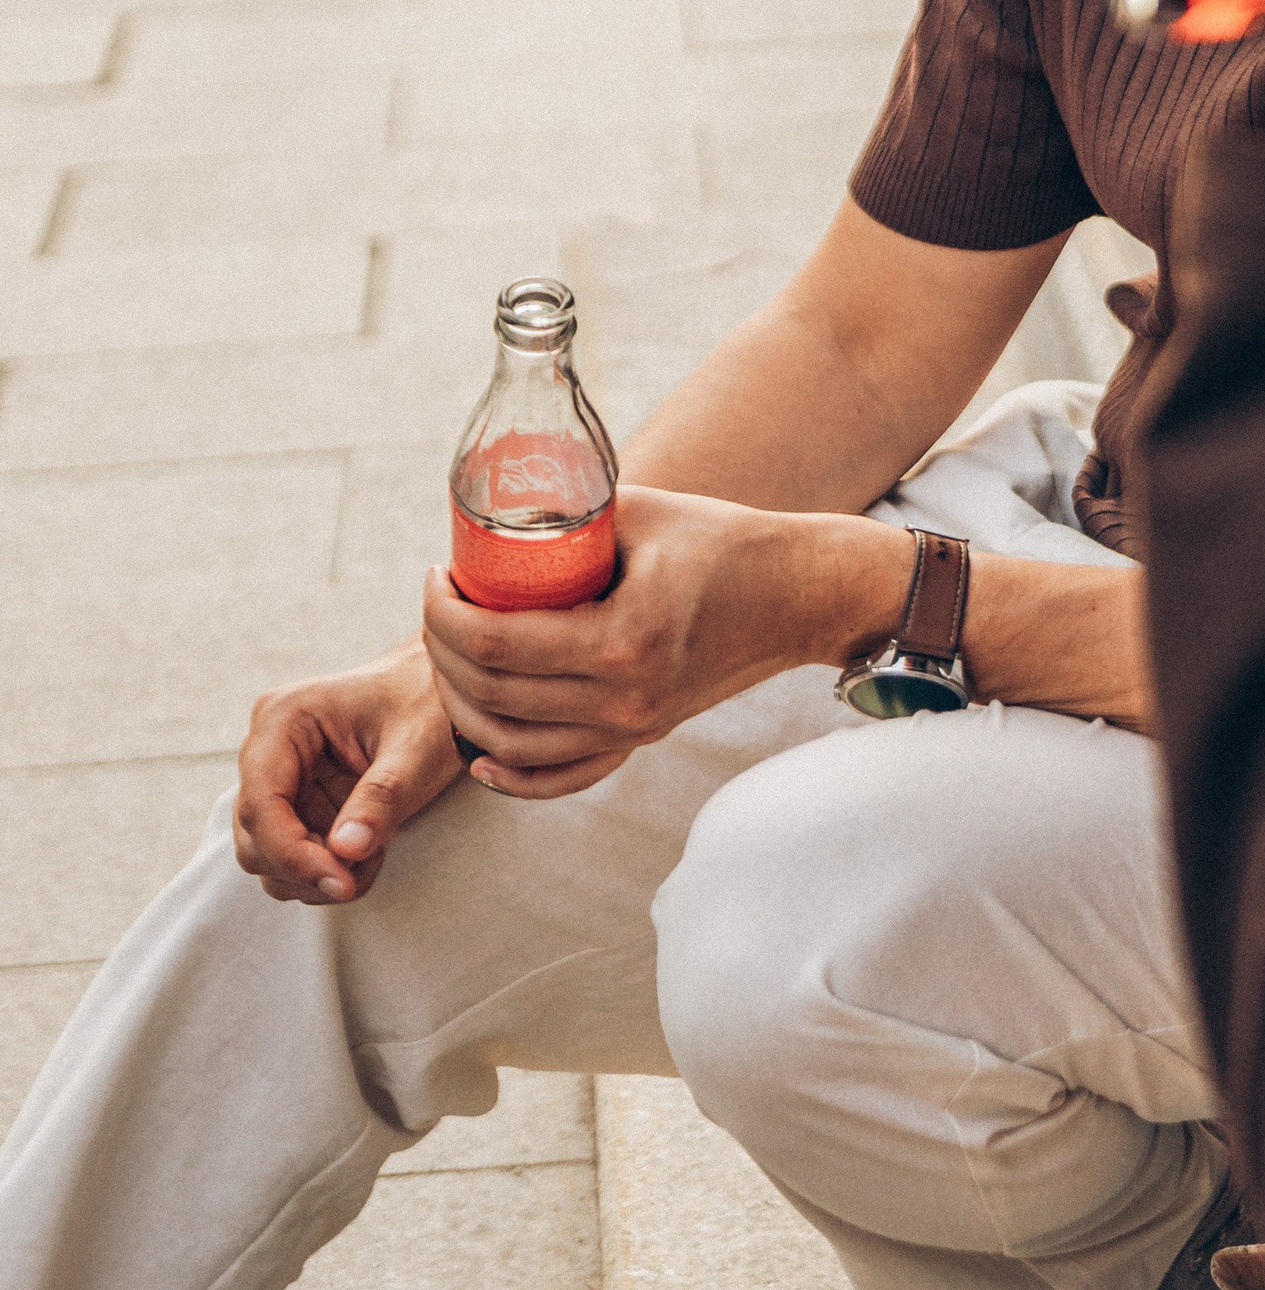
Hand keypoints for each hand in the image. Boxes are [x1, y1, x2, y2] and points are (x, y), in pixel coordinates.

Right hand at [234, 644, 465, 903]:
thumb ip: (382, 798)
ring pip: (268, 857)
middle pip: (255, 838)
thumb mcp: (417, 749)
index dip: (292, 853)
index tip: (341, 882)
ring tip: (376, 849)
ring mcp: (278, 780)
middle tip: (365, 866)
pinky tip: (370, 850)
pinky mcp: (295, 805)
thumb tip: (345, 850)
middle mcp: (268, 750)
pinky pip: (293, 859)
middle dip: (308, 867)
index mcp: (284, 719)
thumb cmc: (430, 706)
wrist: (441, 694)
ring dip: (319, 873)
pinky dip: (328, 871)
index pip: (262, 803)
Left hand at [418, 483, 895, 801]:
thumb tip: (498, 516)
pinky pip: (563, 776)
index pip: (496, 643)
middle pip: (492, 697)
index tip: (438, 575)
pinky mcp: (644, 737)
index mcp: (622, 638)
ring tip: (451, 654)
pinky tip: (479, 754)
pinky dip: (512, 775)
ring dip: (462, 704)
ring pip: (513, 744)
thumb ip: (570, 517)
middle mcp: (625, 698)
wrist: (800, 594)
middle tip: (438, 606)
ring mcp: (635, 727)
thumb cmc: (725, 540)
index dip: (443, 613)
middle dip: (442, 650)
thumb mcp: (641, 513)